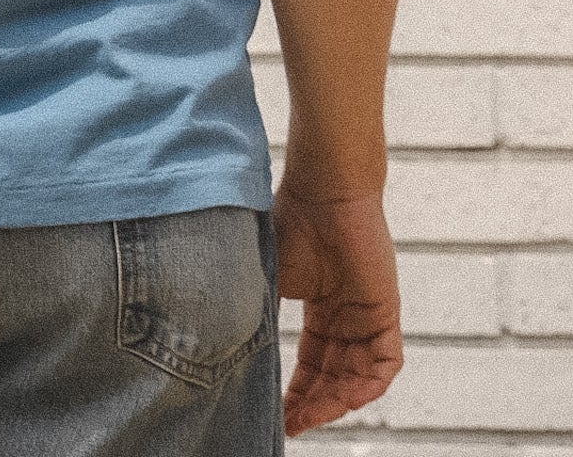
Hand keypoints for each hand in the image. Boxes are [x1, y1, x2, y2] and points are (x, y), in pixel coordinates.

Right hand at [272, 180, 404, 437]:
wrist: (322, 190)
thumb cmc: (289, 221)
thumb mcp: (266, 277)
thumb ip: (257, 312)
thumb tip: (229, 350)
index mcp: (319, 304)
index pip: (311, 362)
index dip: (296, 391)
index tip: (279, 415)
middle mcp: (345, 314)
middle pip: (332, 375)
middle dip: (312, 405)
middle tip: (289, 425)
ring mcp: (367, 314)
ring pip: (357, 375)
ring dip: (334, 401)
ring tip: (308, 418)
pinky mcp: (386, 311)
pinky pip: (385, 363)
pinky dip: (367, 386)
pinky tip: (344, 401)